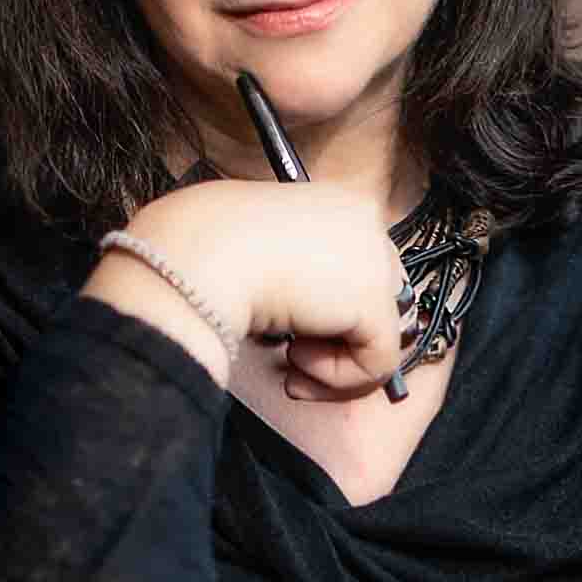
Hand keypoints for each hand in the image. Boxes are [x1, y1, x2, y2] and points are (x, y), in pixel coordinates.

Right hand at [83, 180, 408, 399]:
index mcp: (338, 202)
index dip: (333, 310)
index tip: (292, 333)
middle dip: (338, 339)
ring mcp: (375, 258)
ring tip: (289, 357)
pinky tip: (295, 360)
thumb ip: (303, 277)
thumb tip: (324, 327)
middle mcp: (367, 221)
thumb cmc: (210, 247)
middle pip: (380, 299)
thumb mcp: (262, 253)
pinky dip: (336, 378)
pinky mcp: (375, 301)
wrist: (202, 253)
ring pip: (378, 335)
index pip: (361, 265)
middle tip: (292, 356)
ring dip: (333, 362)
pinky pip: (377, 364)